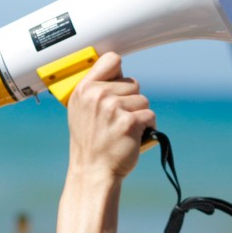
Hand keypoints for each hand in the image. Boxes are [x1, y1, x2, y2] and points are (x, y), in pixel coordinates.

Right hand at [65, 52, 156, 180]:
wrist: (93, 172)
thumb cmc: (90, 144)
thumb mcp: (81, 111)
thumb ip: (95, 90)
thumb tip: (117, 73)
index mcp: (84, 89)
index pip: (111, 60)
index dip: (119, 72)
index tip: (119, 83)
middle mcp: (97, 95)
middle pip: (133, 83)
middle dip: (131, 101)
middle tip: (116, 121)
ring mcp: (113, 108)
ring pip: (143, 100)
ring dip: (139, 115)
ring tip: (123, 130)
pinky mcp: (130, 122)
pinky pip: (150, 115)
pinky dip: (147, 128)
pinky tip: (134, 137)